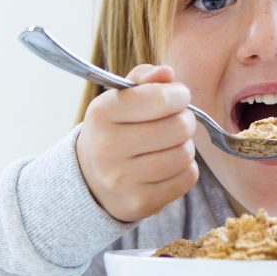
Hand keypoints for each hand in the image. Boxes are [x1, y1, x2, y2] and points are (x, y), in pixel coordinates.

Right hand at [76, 65, 198, 221]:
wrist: (90, 180)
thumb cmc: (115, 130)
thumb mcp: (120, 99)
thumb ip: (145, 80)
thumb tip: (167, 73)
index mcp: (102, 113)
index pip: (160, 99)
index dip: (179, 94)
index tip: (178, 96)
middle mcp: (108, 148)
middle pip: (179, 127)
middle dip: (185, 120)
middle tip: (176, 122)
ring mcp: (122, 179)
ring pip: (184, 154)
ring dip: (185, 146)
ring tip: (170, 144)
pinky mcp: (139, 202)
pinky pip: (187, 179)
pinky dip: (185, 170)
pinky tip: (168, 166)